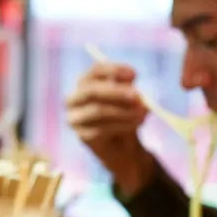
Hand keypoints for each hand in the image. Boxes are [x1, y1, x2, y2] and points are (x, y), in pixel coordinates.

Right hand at [66, 62, 154, 196]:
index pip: (95, 71)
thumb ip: (129, 89)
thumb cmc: (124, 115)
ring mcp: (74, 119)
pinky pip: (102, 129)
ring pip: (98, 110)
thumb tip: (133, 84)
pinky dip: (123, 125)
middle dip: (116, 92)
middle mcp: (73, 99)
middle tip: (138, 96)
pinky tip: (137, 123)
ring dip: (123, 111)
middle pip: (91, 91)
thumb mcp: (129, 98)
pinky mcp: (82, 136)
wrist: (123, 146)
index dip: (114, 70)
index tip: (135, 75)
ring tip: (143, 113)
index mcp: (85, 83)